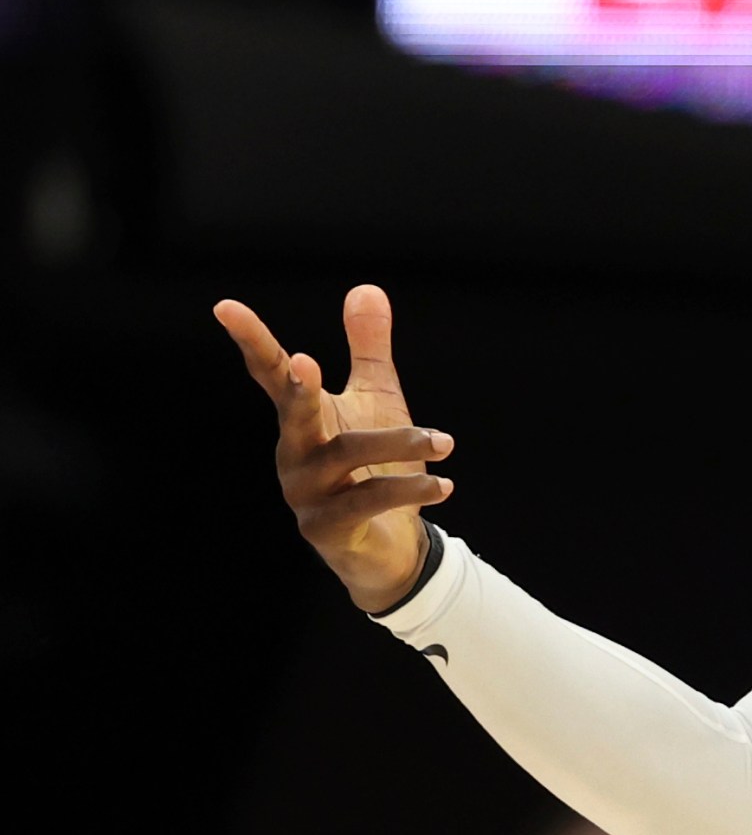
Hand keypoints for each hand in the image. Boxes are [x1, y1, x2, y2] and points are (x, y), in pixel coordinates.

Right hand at [216, 285, 453, 612]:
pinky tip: (444, 484)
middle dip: (299, 388)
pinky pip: (369, 500)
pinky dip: (410, 488)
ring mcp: (305, 493)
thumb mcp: (376, 402)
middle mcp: (294, 453)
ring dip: (400, 443)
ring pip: (349, 456)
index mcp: (302, 419)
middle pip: (292, 412)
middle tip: (307, 360)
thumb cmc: (377, 466)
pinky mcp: (327, 528)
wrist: (390, 546)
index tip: (225, 306)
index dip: (251, 339)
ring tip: (443, 441)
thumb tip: (367, 288)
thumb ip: (369, 349)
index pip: (271, 373)